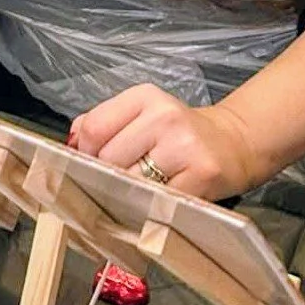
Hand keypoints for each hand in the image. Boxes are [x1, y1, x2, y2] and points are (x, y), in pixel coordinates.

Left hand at [69, 84, 260, 199]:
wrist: (234, 143)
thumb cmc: (178, 132)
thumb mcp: (140, 114)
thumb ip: (102, 123)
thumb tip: (70, 146)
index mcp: (144, 97)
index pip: (95, 127)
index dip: (85, 153)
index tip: (90, 164)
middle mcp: (164, 117)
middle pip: (109, 159)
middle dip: (106, 176)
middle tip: (116, 182)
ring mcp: (184, 147)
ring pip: (130, 182)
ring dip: (126, 194)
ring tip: (136, 192)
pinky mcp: (201, 176)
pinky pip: (157, 200)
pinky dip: (148, 207)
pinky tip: (153, 203)